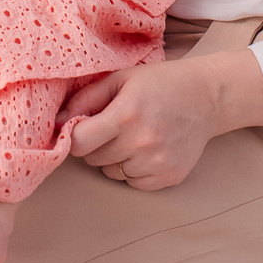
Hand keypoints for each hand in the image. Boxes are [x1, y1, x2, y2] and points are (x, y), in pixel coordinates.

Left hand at [54, 50, 262, 189]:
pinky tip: (146, 149)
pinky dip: (132, 170)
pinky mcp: (170, 177)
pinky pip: (133, 183)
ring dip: (114, 158)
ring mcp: (158, 162)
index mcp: (127, 114)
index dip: (75, 136)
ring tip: (133, 135)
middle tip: (113, 126)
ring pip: (111, 173)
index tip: (80, 128)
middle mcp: (142, 142)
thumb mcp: (121, 79)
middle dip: (96, 144)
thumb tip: (56, 121)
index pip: (80, 143)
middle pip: (94, 159)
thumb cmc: (159, 83)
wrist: (207, 98)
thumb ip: (86, 98)